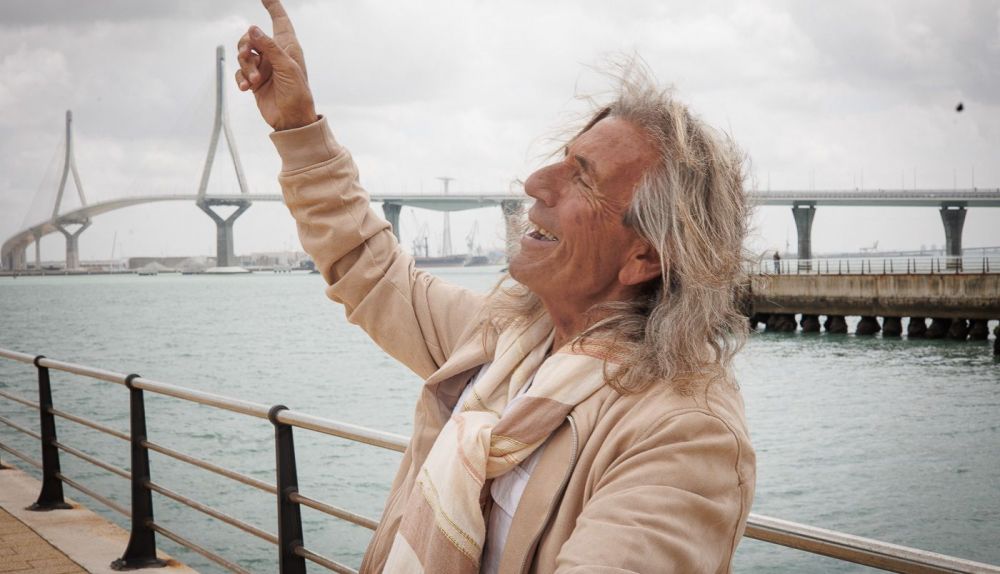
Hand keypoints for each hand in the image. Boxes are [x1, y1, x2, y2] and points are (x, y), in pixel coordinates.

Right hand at [236, 0, 317, 130]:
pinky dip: (241, 78)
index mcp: (287, 47)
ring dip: (246, 66)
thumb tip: (253, 28)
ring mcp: (264, 67)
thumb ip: (269, 47)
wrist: (292, 119)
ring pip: (244, 55)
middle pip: (251, 38)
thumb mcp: (287, 67)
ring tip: (254, 81)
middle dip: (246, 47)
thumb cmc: (298, 94)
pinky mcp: (254, 80)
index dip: (272, 6)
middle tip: (248, 58)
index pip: (279, 20)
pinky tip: (246, 87)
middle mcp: (274, 54)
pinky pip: (240, 72)